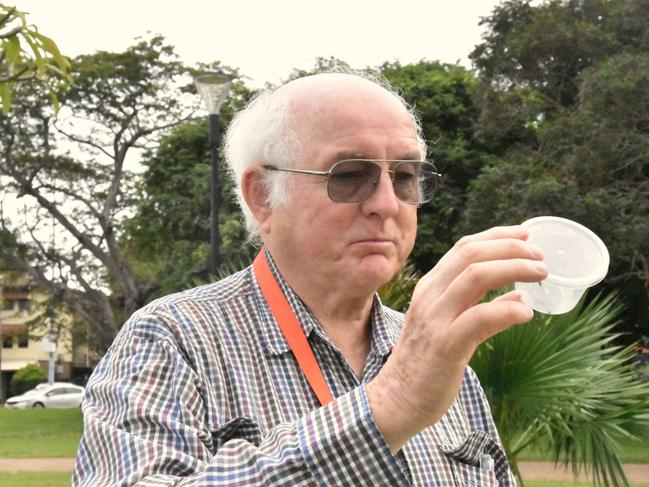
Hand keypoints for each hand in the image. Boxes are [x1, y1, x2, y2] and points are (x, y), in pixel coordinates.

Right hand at [366, 226, 547, 451]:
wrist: (398, 397)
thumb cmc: (426, 361)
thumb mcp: (447, 324)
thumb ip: (478, 306)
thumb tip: (519, 295)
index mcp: (430, 287)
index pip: (464, 247)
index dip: (497, 236)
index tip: (525, 235)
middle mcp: (431, 296)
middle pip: (472, 254)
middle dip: (511, 248)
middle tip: (540, 258)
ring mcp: (436, 319)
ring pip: (476, 276)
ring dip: (514, 269)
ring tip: (540, 276)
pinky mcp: (446, 345)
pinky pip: (480, 317)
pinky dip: (507, 309)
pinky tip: (526, 312)